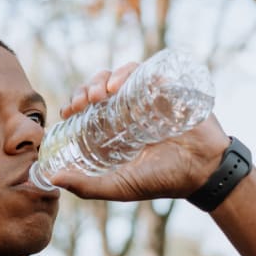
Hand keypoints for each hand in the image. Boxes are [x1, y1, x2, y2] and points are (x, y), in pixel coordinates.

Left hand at [51, 63, 230, 201]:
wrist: (202, 172)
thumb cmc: (162, 180)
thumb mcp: (119, 186)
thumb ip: (87, 186)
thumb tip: (52, 180)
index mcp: (116, 127)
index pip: (88, 106)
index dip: (75, 103)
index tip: (68, 111)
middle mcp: (129, 109)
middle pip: (100, 85)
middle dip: (86, 88)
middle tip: (83, 101)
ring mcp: (149, 96)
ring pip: (120, 73)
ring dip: (105, 77)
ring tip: (101, 92)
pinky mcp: (167, 87)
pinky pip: (145, 69)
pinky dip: (129, 72)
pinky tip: (119, 84)